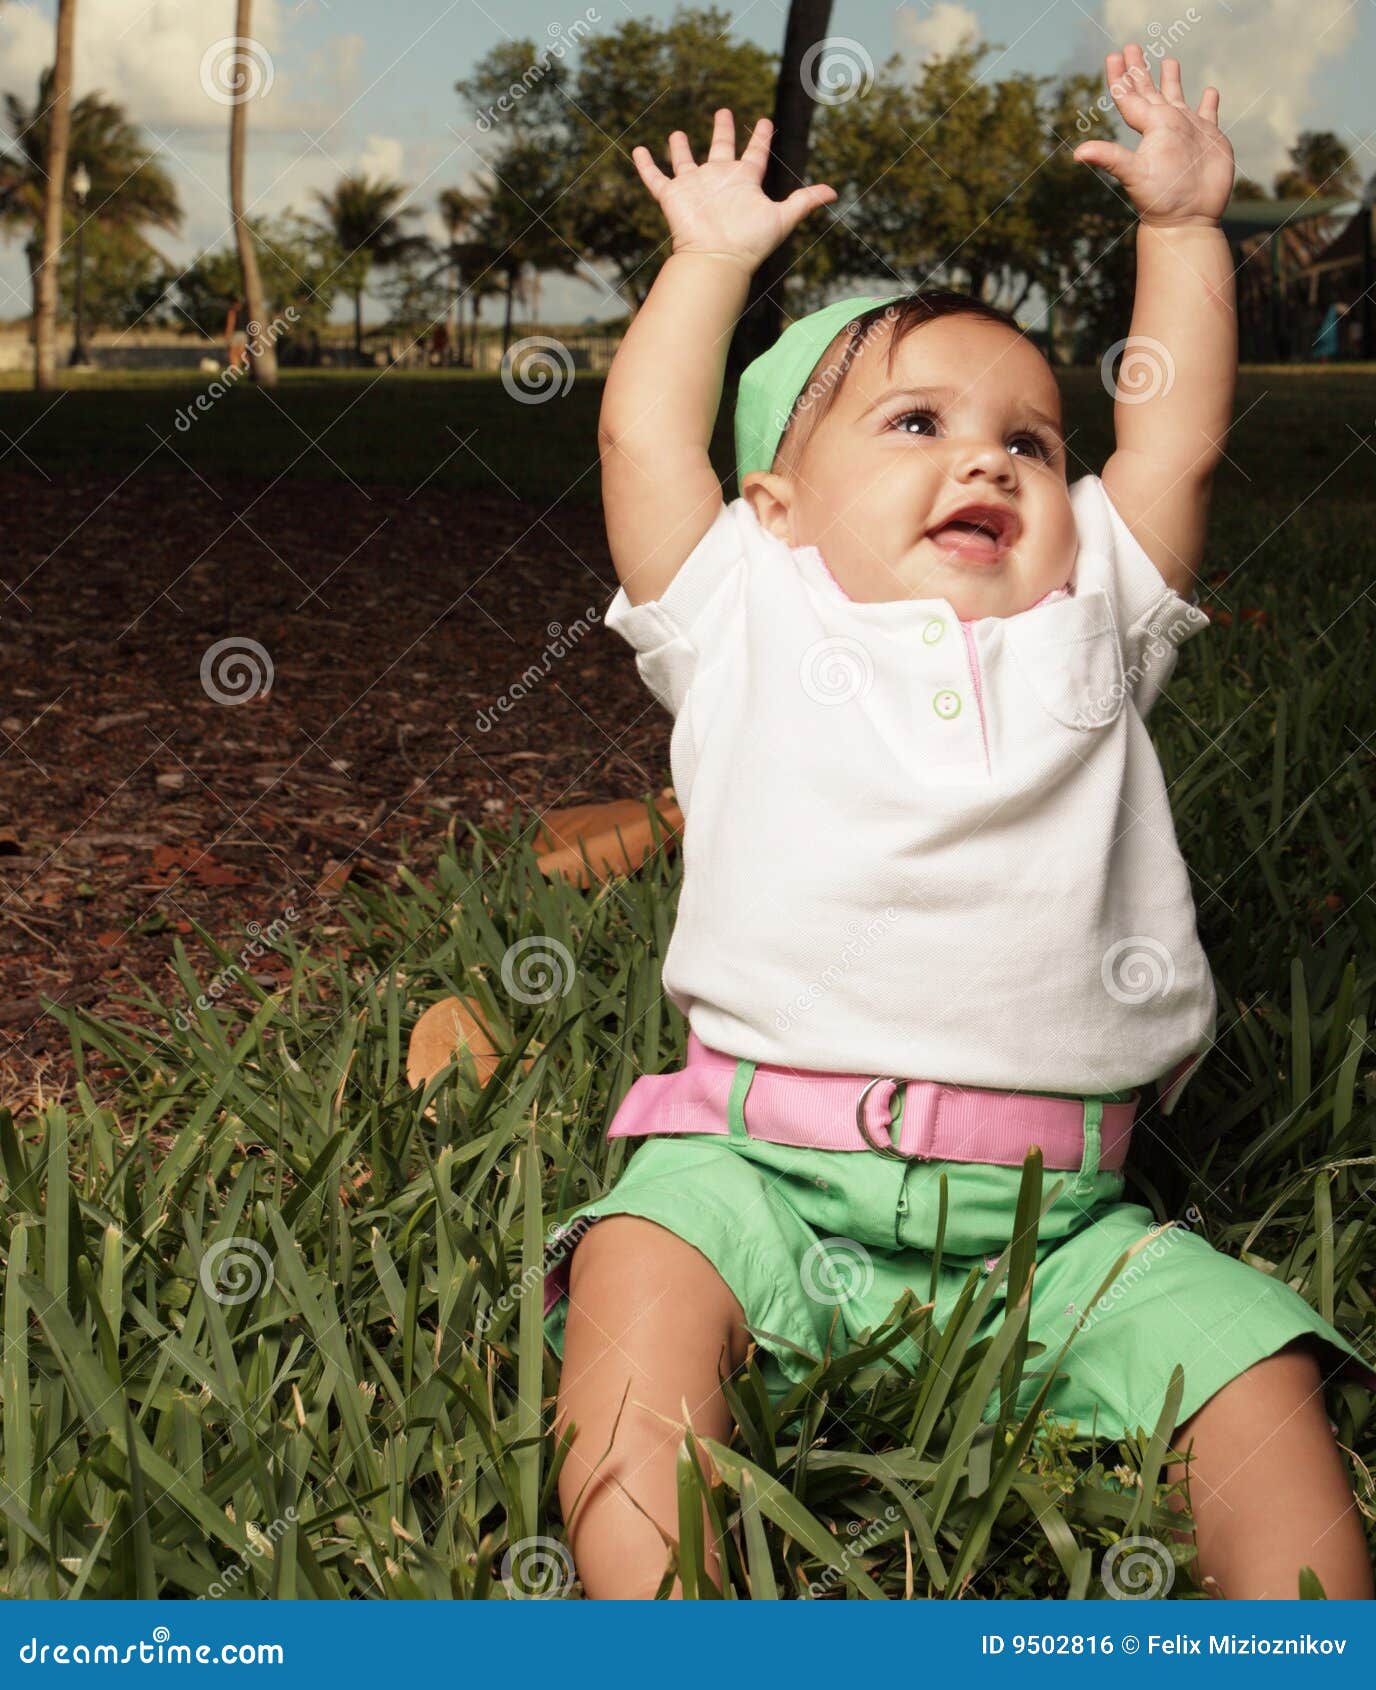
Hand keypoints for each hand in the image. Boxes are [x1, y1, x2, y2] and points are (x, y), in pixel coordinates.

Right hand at [631, 108, 836, 270]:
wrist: (716, 259)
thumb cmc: (749, 242)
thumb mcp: (782, 218)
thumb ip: (804, 202)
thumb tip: (834, 192)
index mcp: (744, 182)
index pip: (755, 154)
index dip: (761, 138)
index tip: (765, 122)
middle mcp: (719, 181)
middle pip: (721, 149)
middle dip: (722, 130)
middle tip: (723, 112)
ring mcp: (695, 188)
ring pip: (685, 162)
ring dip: (680, 148)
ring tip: (677, 134)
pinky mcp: (672, 196)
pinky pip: (655, 178)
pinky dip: (645, 165)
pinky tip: (637, 150)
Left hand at [1073, 44, 1233, 226]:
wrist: (1189, 218)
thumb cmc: (1160, 199)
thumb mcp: (1134, 173)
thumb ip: (1110, 158)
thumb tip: (1077, 154)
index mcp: (1149, 126)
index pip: (1130, 94)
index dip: (1121, 75)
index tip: (1114, 54)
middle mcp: (1166, 125)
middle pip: (1149, 89)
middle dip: (1140, 68)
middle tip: (1131, 47)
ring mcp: (1188, 130)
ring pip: (1177, 97)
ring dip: (1172, 80)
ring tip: (1168, 60)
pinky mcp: (1209, 138)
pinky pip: (1209, 114)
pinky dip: (1209, 103)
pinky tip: (1209, 92)